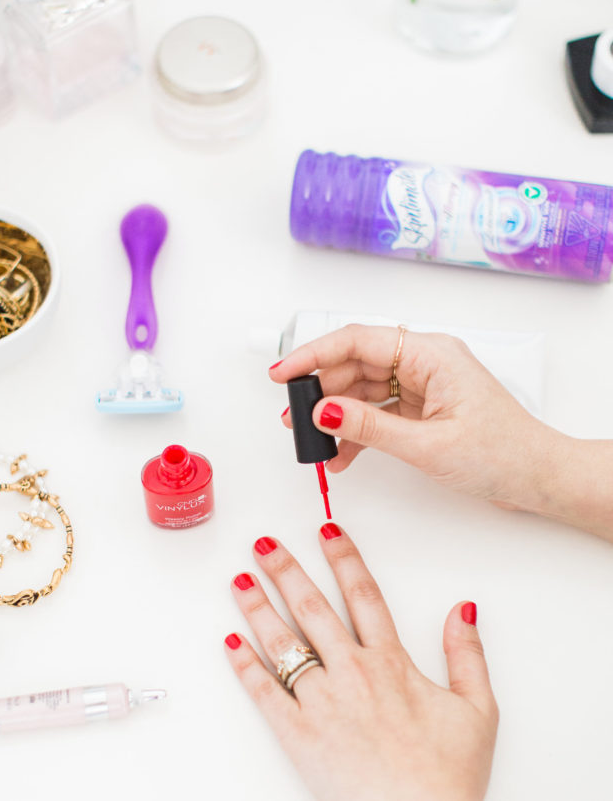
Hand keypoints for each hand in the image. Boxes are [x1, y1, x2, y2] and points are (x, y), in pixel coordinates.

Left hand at [225, 526, 497, 800]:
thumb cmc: (446, 778)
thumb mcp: (478, 711)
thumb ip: (468, 654)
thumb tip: (464, 609)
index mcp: (390, 663)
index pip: (363, 594)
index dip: (344, 558)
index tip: (327, 531)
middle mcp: (351, 673)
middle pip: (313, 607)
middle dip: (286, 570)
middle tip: (265, 544)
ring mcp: (321, 702)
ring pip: (284, 641)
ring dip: (259, 606)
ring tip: (240, 579)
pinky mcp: (298, 735)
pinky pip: (265, 692)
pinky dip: (245, 665)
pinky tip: (232, 642)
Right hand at [270, 324, 562, 513]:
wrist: (538, 478)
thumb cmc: (502, 455)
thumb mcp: (428, 444)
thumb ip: (369, 427)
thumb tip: (322, 411)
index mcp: (431, 354)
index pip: (357, 341)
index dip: (313, 354)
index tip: (282, 374)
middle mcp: (425, 361)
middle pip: (356, 363)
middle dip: (321, 390)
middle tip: (291, 418)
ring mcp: (423, 383)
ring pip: (364, 388)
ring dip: (337, 415)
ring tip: (312, 442)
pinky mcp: (422, 406)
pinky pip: (378, 409)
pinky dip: (358, 430)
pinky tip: (340, 454)